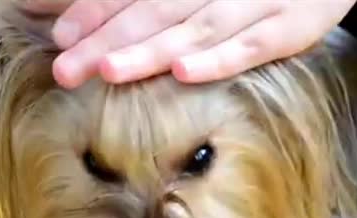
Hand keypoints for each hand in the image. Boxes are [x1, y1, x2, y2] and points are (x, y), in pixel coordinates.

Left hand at [21, 0, 356, 88]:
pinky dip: (219, 59)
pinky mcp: (294, 26)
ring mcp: (259, 2)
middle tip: (67, 69)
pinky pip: (253, 46)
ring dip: (151, 50)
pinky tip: (184, 73)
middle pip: (156, 10)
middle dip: (108, 40)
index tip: (62, 37)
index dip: (97, 11)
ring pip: (196, 28)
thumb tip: (107, 17)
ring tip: (110, 70)